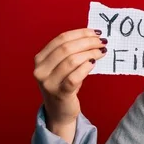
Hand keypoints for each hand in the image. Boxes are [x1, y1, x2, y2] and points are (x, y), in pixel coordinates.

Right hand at [33, 28, 106, 142]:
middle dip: (88, 42)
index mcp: (40, 59)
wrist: (59, 111)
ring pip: (71, 60)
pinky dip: (86, 67)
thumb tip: (93, 36)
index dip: (80, 33)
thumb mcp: (62, 66)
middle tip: (102, 42)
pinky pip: (74, 77)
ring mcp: (48, 82)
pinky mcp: (60, 93)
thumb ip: (71, 52)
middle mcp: (41, 70)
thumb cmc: (64, 85)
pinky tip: (94, 63)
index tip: (95, 32)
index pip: (61, 39)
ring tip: (101, 52)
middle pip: (66, 48)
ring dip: (90, 53)